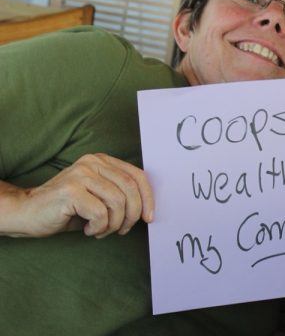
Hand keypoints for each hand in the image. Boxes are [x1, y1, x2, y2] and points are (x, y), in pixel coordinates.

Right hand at [1, 153, 153, 237]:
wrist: (26, 212)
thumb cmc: (66, 209)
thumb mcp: (98, 197)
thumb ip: (119, 195)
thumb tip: (147, 209)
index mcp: (102, 161)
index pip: (137, 175)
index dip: (148, 198)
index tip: (149, 217)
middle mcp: (92, 163)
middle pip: (130, 189)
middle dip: (132, 215)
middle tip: (122, 230)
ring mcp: (80, 175)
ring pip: (117, 202)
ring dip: (114, 224)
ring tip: (100, 230)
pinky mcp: (70, 191)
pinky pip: (100, 214)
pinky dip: (98, 228)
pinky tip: (87, 229)